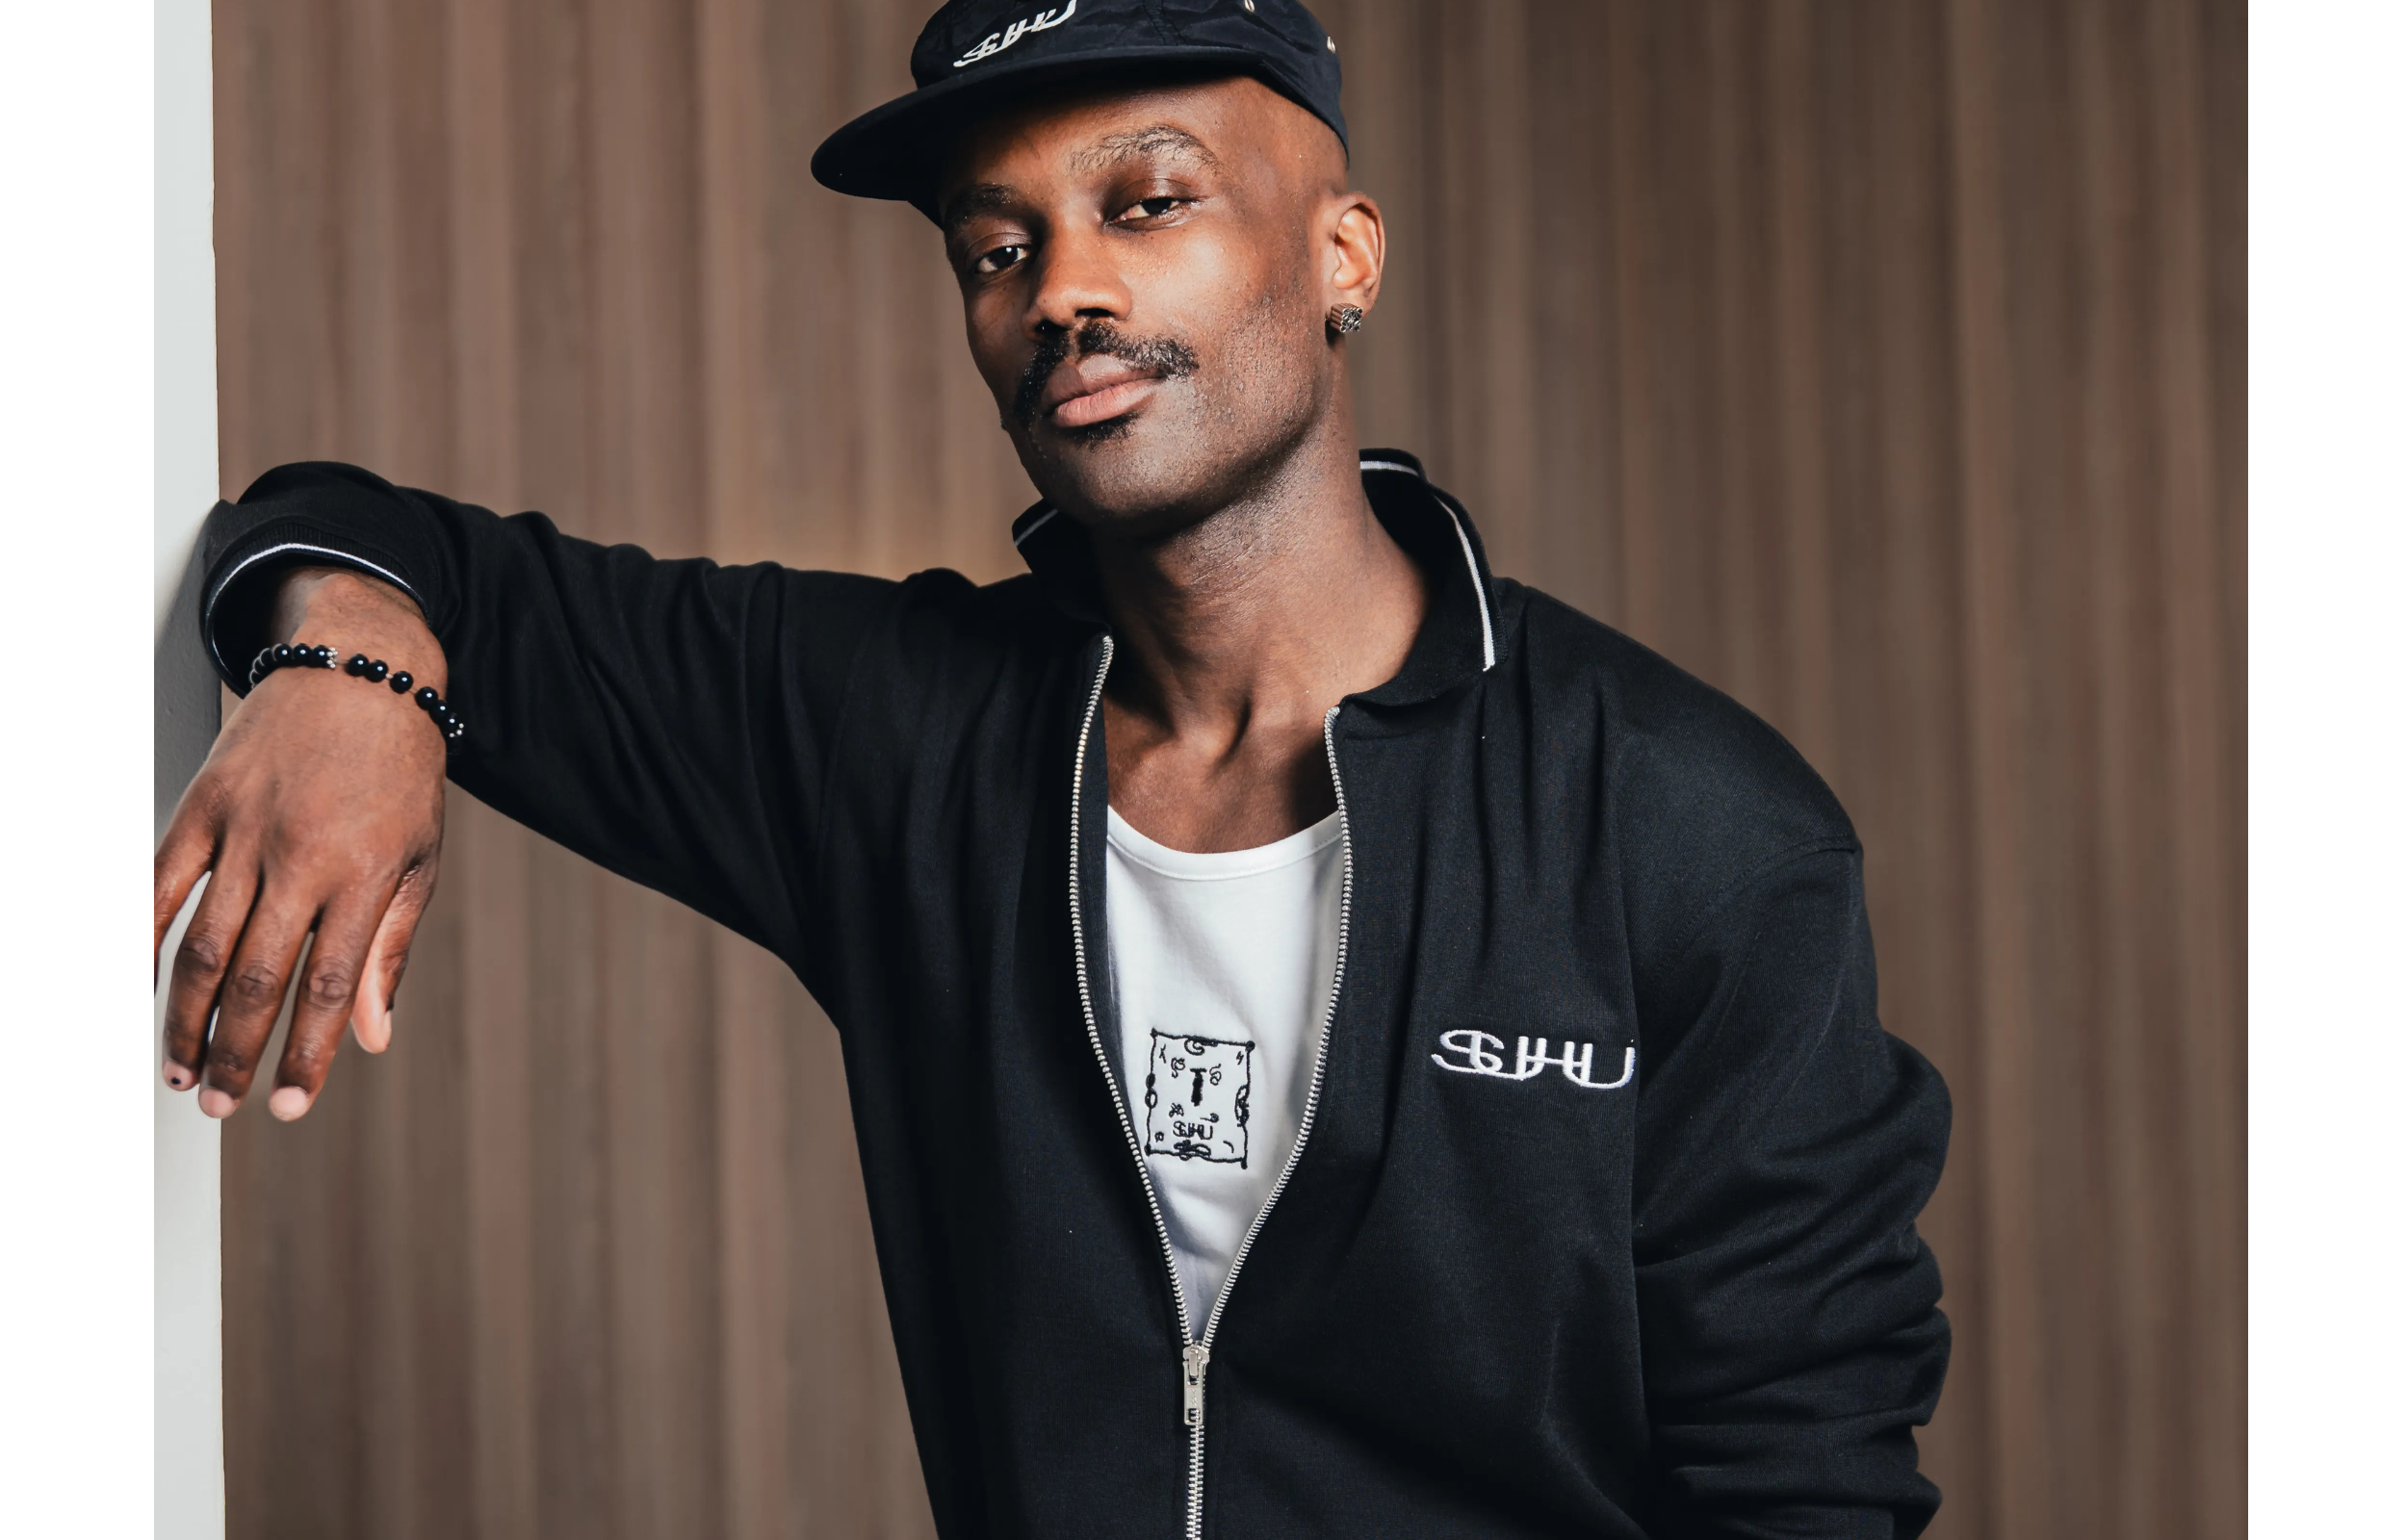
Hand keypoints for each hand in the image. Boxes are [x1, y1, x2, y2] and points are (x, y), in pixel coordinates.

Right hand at [153, 569, 450, 1120]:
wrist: (361, 670)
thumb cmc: (400, 769)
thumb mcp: (422, 857)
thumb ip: (391, 948)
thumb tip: (373, 1036)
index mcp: (366, 875)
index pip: (328, 989)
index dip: (305, 1056)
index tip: (288, 1106)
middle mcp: (301, 857)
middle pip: (255, 979)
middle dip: (236, 1053)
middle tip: (222, 1104)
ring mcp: (245, 829)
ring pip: (201, 944)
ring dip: (186, 1017)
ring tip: (181, 1068)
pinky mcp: (204, 803)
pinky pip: (160, 883)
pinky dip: (140, 939)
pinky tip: (135, 987)